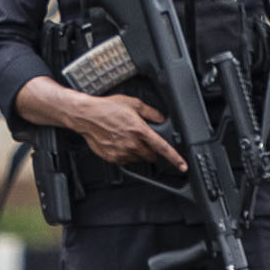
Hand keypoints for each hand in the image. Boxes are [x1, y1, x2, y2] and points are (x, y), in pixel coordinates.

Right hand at [63, 92, 185, 175]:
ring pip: (138, 159)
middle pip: (151, 156)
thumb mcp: (132, 103)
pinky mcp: (113, 158)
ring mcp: (122, 152)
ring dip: (138, 152)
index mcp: (139, 130)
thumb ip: (150, 112)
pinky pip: (126, 161)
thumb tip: (161, 118)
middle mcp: (132, 144)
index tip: (183, 166)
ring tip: (126, 138)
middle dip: (151, 150)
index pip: (162, 148)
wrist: (86, 116)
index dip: (175, 158)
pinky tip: (118, 142)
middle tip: (142, 140)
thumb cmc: (106, 108)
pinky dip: (126, 154)